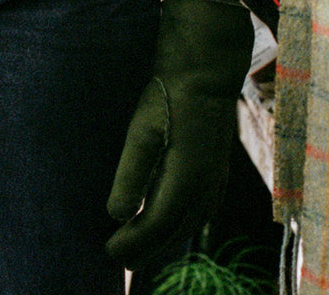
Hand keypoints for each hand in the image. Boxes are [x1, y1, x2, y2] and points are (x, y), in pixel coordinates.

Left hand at [105, 0, 253, 270]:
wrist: (206, 69)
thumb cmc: (169, 95)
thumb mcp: (142, 130)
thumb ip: (131, 174)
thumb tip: (115, 215)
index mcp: (187, 179)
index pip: (156, 225)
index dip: (133, 243)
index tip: (109, 252)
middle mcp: (207, 186)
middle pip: (175, 232)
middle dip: (148, 249)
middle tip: (120, 259)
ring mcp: (217, 179)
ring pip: (190, 224)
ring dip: (166, 240)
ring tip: (141, 248)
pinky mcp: (218, 169)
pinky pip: (201, 211)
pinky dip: (182, 225)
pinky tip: (170, 222)